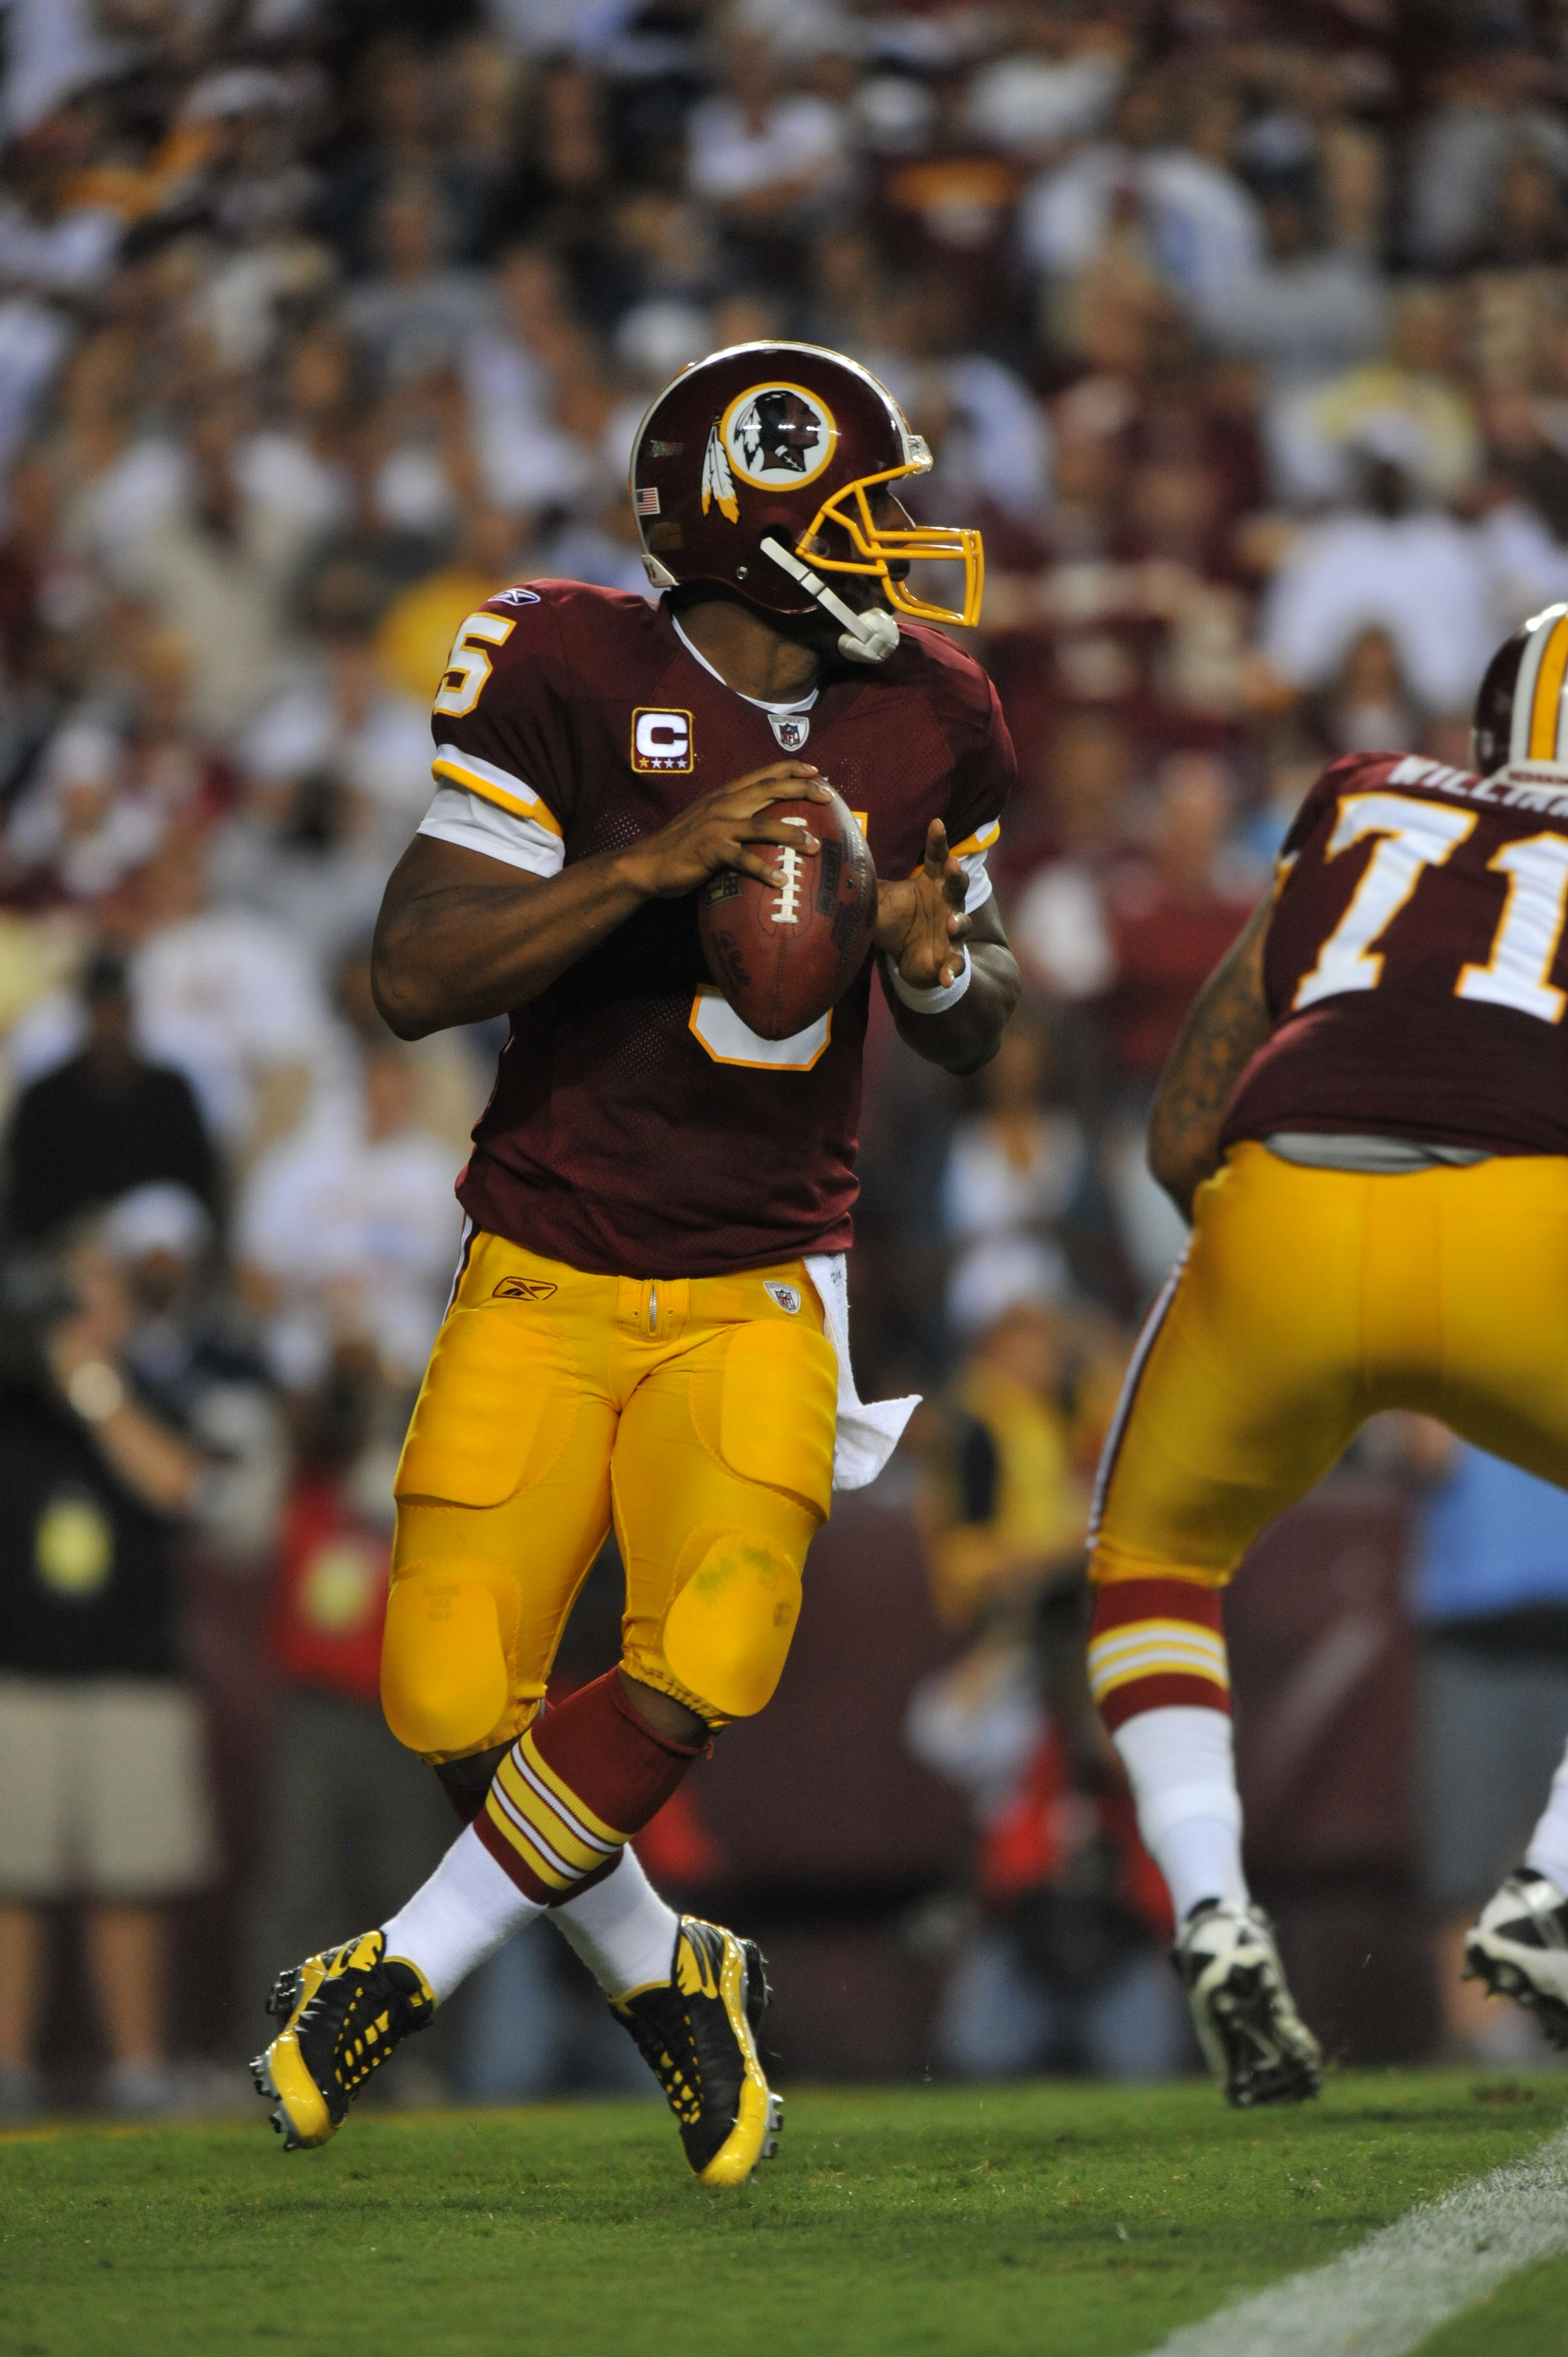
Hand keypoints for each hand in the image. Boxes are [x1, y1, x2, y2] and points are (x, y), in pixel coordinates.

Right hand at [618, 763, 831, 899]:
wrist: (647, 864)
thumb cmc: (681, 847)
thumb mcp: (708, 822)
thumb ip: (733, 816)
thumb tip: (762, 823)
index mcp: (724, 795)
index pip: (762, 774)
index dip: (791, 768)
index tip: (817, 770)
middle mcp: (723, 805)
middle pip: (769, 790)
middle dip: (802, 789)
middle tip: (829, 796)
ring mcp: (716, 827)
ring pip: (762, 825)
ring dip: (792, 834)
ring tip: (816, 846)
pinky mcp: (709, 852)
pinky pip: (742, 860)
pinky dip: (763, 870)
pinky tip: (781, 881)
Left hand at [873, 818, 969, 988]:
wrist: (906, 957)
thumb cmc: (895, 920)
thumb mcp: (876, 903)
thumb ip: (864, 888)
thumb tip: (833, 866)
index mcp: (931, 883)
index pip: (937, 856)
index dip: (938, 841)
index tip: (936, 823)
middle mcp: (946, 902)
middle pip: (957, 884)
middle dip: (957, 874)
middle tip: (953, 865)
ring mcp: (951, 929)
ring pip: (961, 923)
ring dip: (958, 922)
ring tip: (950, 924)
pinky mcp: (949, 957)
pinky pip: (954, 963)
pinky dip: (951, 970)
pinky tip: (946, 976)